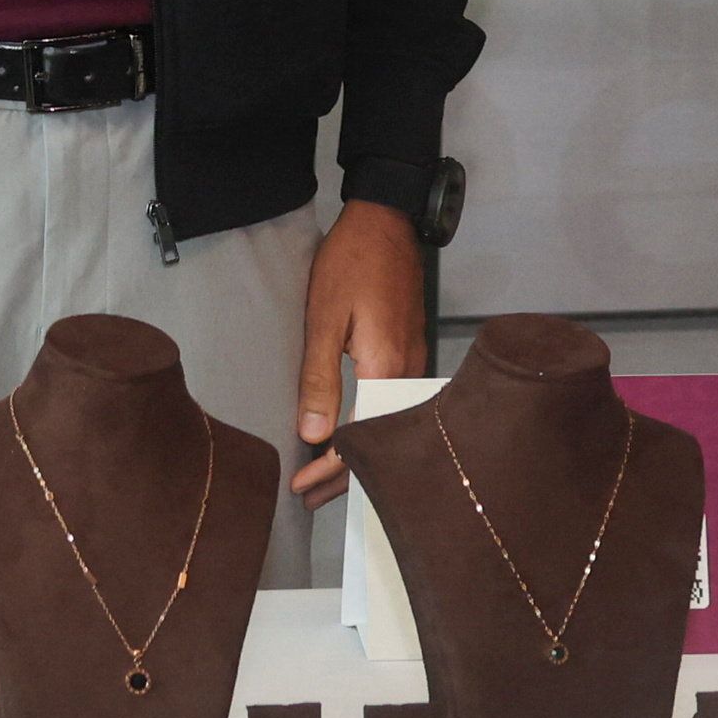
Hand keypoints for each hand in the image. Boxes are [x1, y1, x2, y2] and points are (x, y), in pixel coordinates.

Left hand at [293, 199, 425, 501]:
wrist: (387, 219)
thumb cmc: (352, 261)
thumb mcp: (323, 317)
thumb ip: (320, 377)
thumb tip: (314, 433)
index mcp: (386, 368)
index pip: (362, 440)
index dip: (331, 470)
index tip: (302, 486)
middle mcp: (409, 373)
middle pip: (382, 442)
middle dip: (346, 477)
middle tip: (310, 497)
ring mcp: (415, 362)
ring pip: (390, 426)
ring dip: (358, 455)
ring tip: (326, 478)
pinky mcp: (412, 351)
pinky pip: (394, 406)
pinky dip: (373, 429)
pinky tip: (354, 437)